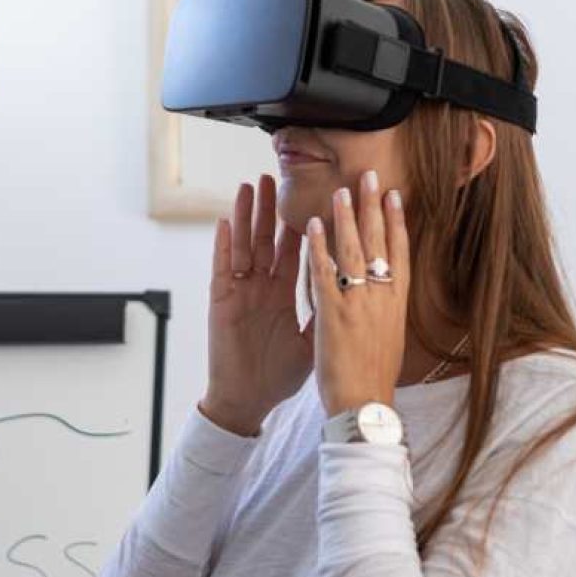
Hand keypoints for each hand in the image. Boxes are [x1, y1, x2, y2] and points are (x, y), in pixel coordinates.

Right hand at [203, 174, 315, 433]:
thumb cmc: (278, 375)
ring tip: (250, 186)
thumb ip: (326, 312)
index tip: (312, 197)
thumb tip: (352, 289)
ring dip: (246, 215)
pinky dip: (223, 245)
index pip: (296, 250)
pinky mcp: (222, 301)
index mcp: (284, 293)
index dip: (304, 224)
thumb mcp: (311, 341)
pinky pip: (222, 268)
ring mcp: (241, 291)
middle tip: (276, 176)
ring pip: (244, 245)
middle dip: (271, 208)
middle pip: (268, 238)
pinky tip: (225, 221)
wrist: (249, 399)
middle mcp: (262, 286)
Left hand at [305, 170, 409, 416]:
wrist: (363, 405)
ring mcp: (357, 303)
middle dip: (373, 207)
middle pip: (378, 243)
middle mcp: (382, 298)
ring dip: (346, 217)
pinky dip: (320, 248)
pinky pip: (323, 273)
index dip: (397, 222)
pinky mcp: (332, 314)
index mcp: (397, 303)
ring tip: (341, 190)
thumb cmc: (374, 377)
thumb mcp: (390, 337)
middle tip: (369, 176)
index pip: (400, 253)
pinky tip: (315, 225)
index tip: (395, 196)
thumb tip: (387, 291)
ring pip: (352, 251)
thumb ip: (385, 310)